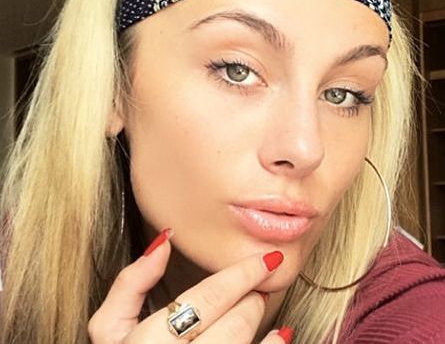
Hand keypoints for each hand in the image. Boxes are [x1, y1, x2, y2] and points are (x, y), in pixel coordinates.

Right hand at [88, 228, 293, 343]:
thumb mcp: (108, 327)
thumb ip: (130, 283)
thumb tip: (164, 240)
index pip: (207, 299)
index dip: (241, 275)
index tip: (264, 259)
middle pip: (232, 326)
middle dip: (251, 298)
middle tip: (259, 281)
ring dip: (258, 320)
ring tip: (259, 301)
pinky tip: (279, 336)